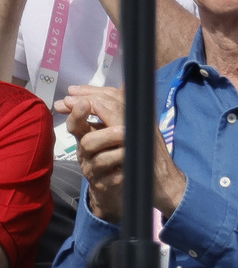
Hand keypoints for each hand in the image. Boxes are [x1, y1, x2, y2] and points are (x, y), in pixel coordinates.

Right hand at [58, 85, 125, 221]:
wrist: (130, 179)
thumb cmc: (122, 149)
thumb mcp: (120, 126)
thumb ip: (117, 106)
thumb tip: (126, 82)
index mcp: (89, 134)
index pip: (77, 123)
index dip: (77, 113)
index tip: (83, 103)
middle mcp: (87, 152)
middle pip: (87, 140)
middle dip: (104, 133)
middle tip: (123, 130)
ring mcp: (94, 170)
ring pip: (99, 159)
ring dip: (116, 152)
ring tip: (131, 149)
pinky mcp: (104, 186)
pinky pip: (110, 179)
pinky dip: (120, 172)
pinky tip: (128, 169)